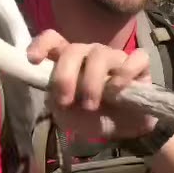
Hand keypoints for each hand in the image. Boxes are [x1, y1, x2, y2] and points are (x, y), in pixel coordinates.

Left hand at [25, 29, 157, 140]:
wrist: (122, 132)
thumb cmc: (92, 118)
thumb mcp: (67, 115)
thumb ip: (56, 101)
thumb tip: (55, 93)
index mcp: (70, 61)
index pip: (54, 39)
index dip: (42, 44)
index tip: (34, 60)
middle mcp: (90, 54)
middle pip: (74, 49)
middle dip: (65, 75)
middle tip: (65, 100)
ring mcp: (115, 57)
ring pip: (100, 54)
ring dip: (91, 81)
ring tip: (90, 104)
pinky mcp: (140, 65)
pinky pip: (136, 58)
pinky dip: (125, 73)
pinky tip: (119, 90)